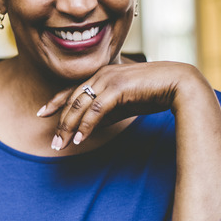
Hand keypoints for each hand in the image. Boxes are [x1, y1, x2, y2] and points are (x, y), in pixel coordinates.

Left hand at [37, 61, 207, 149]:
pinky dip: (86, 125)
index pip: (72, 90)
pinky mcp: (118, 87)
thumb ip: (106, 113)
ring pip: (80, 105)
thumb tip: (88, 127)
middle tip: (53, 143)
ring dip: (69, 127)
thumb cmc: (153, 92)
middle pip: (72, 100)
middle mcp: (101, 75)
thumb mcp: (124, 105)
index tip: (42, 113)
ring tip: (62, 145)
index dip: (55, 102)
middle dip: (60, 122)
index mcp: (102, 76)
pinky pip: (96, 109)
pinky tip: (80, 138)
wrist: (178, 83)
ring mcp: (108, 79)